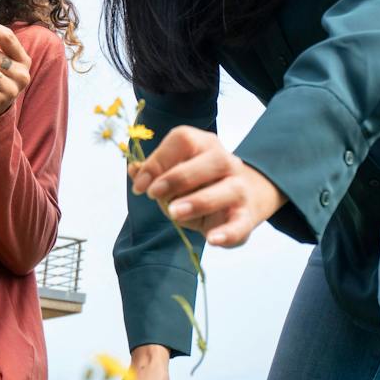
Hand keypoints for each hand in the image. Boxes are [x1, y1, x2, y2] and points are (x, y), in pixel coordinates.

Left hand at [130, 126, 285, 247]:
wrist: (239, 201)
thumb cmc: (197, 187)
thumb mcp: (172, 177)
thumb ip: (153, 173)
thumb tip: (133, 169)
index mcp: (204, 145)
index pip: (183, 140)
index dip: (158, 160)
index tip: (141, 186)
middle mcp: (226, 162)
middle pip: (211, 161)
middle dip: (178, 178)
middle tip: (154, 194)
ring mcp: (240, 189)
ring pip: (227, 190)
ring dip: (198, 201)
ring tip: (174, 213)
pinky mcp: (245, 217)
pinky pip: (240, 224)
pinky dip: (226, 233)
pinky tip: (211, 239)